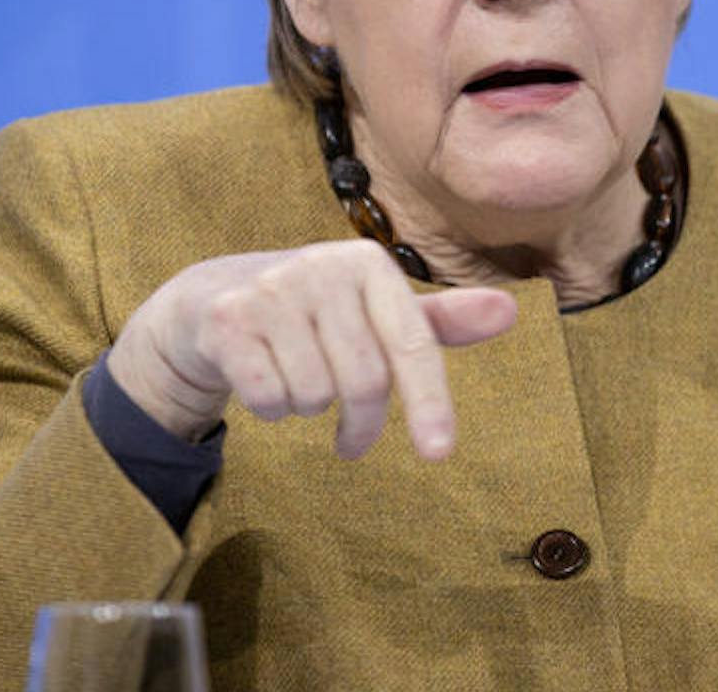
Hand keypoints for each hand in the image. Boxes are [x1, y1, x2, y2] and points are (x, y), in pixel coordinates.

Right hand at [106, 239, 517, 458]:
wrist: (208, 301)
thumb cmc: (310, 313)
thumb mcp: (372, 311)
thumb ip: (437, 321)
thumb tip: (509, 311)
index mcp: (367, 264)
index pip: (411, 344)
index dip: (429, 402)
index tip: (439, 454)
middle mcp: (320, 267)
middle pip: (364, 381)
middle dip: (362, 425)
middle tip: (353, 443)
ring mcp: (269, 291)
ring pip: (315, 394)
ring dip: (309, 408)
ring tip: (297, 383)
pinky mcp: (227, 319)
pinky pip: (270, 398)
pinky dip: (272, 408)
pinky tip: (261, 382)